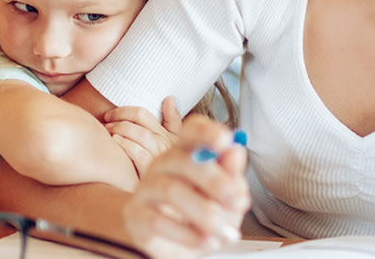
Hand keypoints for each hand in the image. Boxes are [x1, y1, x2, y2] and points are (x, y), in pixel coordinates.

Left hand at [105, 96, 182, 176]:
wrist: (168, 192)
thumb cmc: (165, 167)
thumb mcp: (174, 143)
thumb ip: (172, 120)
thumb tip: (169, 98)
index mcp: (166, 134)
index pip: (143, 114)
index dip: (123, 111)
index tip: (109, 115)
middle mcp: (164, 143)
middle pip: (139, 122)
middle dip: (119, 120)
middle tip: (105, 124)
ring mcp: (159, 157)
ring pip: (140, 135)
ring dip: (121, 130)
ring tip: (107, 132)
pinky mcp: (153, 171)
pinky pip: (139, 153)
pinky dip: (127, 145)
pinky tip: (115, 143)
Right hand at [122, 115, 248, 258]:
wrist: (166, 243)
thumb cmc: (196, 214)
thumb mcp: (223, 198)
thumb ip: (231, 176)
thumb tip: (236, 152)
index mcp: (185, 153)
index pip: (191, 131)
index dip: (208, 132)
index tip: (226, 141)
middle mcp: (162, 165)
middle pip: (183, 160)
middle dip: (216, 181)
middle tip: (238, 202)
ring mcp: (146, 189)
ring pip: (172, 191)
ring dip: (205, 214)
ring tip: (224, 233)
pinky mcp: (136, 215)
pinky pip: (158, 221)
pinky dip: (187, 234)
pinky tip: (207, 242)